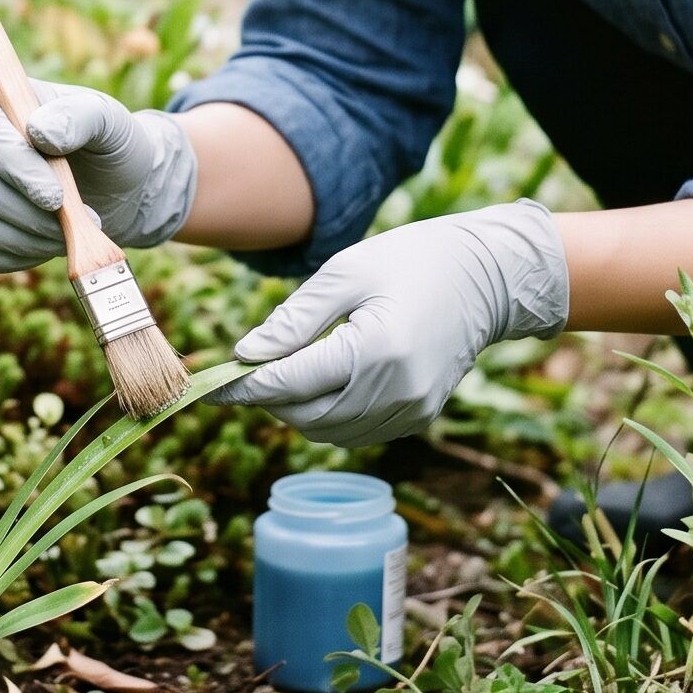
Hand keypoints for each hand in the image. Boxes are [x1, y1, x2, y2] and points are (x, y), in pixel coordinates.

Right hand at [0, 82, 199, 271]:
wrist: (118, 188)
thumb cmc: (111, 146)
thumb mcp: (109, 122)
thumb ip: (80, 116)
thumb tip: (39, 131)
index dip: (16, 168)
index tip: (56, 198)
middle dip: (29, 212)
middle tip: (78, 220)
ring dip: (28, 238)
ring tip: (71, 233)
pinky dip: (17, 256)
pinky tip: (50, 244)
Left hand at [217, 203, 567, 445]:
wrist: (486, 277)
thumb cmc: (411, 260)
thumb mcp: (346, 273)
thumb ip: (294, 319)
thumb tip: (243, 356)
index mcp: (376, 349)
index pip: (291, 382)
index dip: (243, 387)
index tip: (207, 386)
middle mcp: (396, 390)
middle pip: (305, 415)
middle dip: (266, 399)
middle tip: (239, 375)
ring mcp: (412, 410)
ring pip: (328, 431)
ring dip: (295, 410)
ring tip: (279, 373)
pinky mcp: (419, 417)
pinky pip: (356, 432)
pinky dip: (327, 416)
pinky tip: (318, 384)